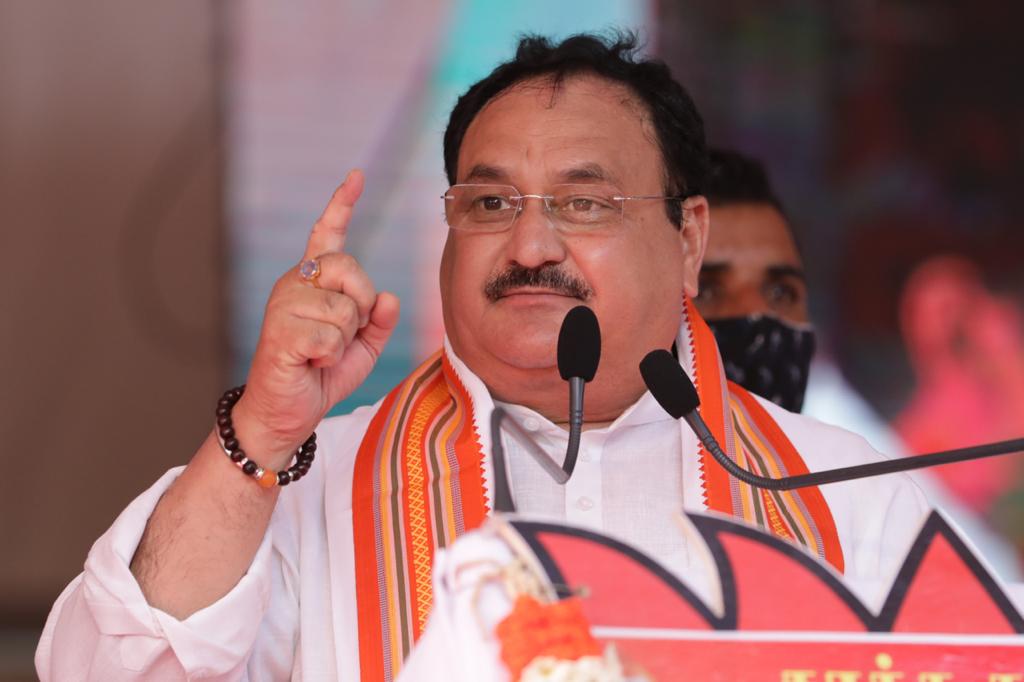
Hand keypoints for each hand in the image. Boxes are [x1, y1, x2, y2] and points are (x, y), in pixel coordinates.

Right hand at [235, 170, 399, 462]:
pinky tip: (311, 364)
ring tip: (321, 354)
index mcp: (314, 281)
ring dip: (344, 340)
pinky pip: (330, 337)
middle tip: (344, 334)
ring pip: (343, 309)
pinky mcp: (280, 332)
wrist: (287, 413)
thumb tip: (388, 296)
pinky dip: (330, 358)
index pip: (328, 234)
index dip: (342, 205)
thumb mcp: (362, 347)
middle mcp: (295, 283)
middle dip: (360, 305)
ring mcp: (284, 305)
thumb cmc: (321, 375)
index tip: (357, 177)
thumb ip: (379, 320)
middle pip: (349, 267)